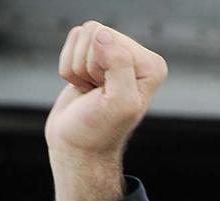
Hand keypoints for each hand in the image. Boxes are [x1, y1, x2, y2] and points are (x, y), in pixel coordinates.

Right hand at [45, 22, 167, 200]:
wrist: (79, 148)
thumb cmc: (100, 131)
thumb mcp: (119, 102)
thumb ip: (118, 64)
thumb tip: (102, 35)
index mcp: (151, 66)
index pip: (110, 38)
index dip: (99, 67)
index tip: (106, 94)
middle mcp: (136, 57)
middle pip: (95, 32)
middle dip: (87, 66)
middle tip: (96, 94)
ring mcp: (113, 56)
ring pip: (82, 36)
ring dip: (77, 68)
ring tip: (90, 91)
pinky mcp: (92, 58)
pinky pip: (71, 42)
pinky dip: (69, 68)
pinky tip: (82, 87)